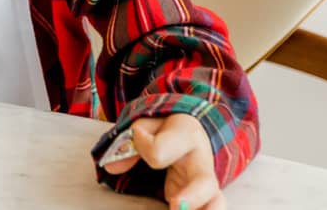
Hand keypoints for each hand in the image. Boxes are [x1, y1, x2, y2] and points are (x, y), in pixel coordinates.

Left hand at [103, 114, 223, 209]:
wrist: (191, 130)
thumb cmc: (164, 128)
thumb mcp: (145, 125)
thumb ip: (129, 143)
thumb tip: (111, 166)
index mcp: (186, 135)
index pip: (160, 149)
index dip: (143, 145)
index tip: (139, 135)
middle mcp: (202, 162)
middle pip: (205, 182)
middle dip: (193, 196)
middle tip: (176, 206)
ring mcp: (206, 182)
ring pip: (216, 202)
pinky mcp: (204, 197)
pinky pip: (208, 208)